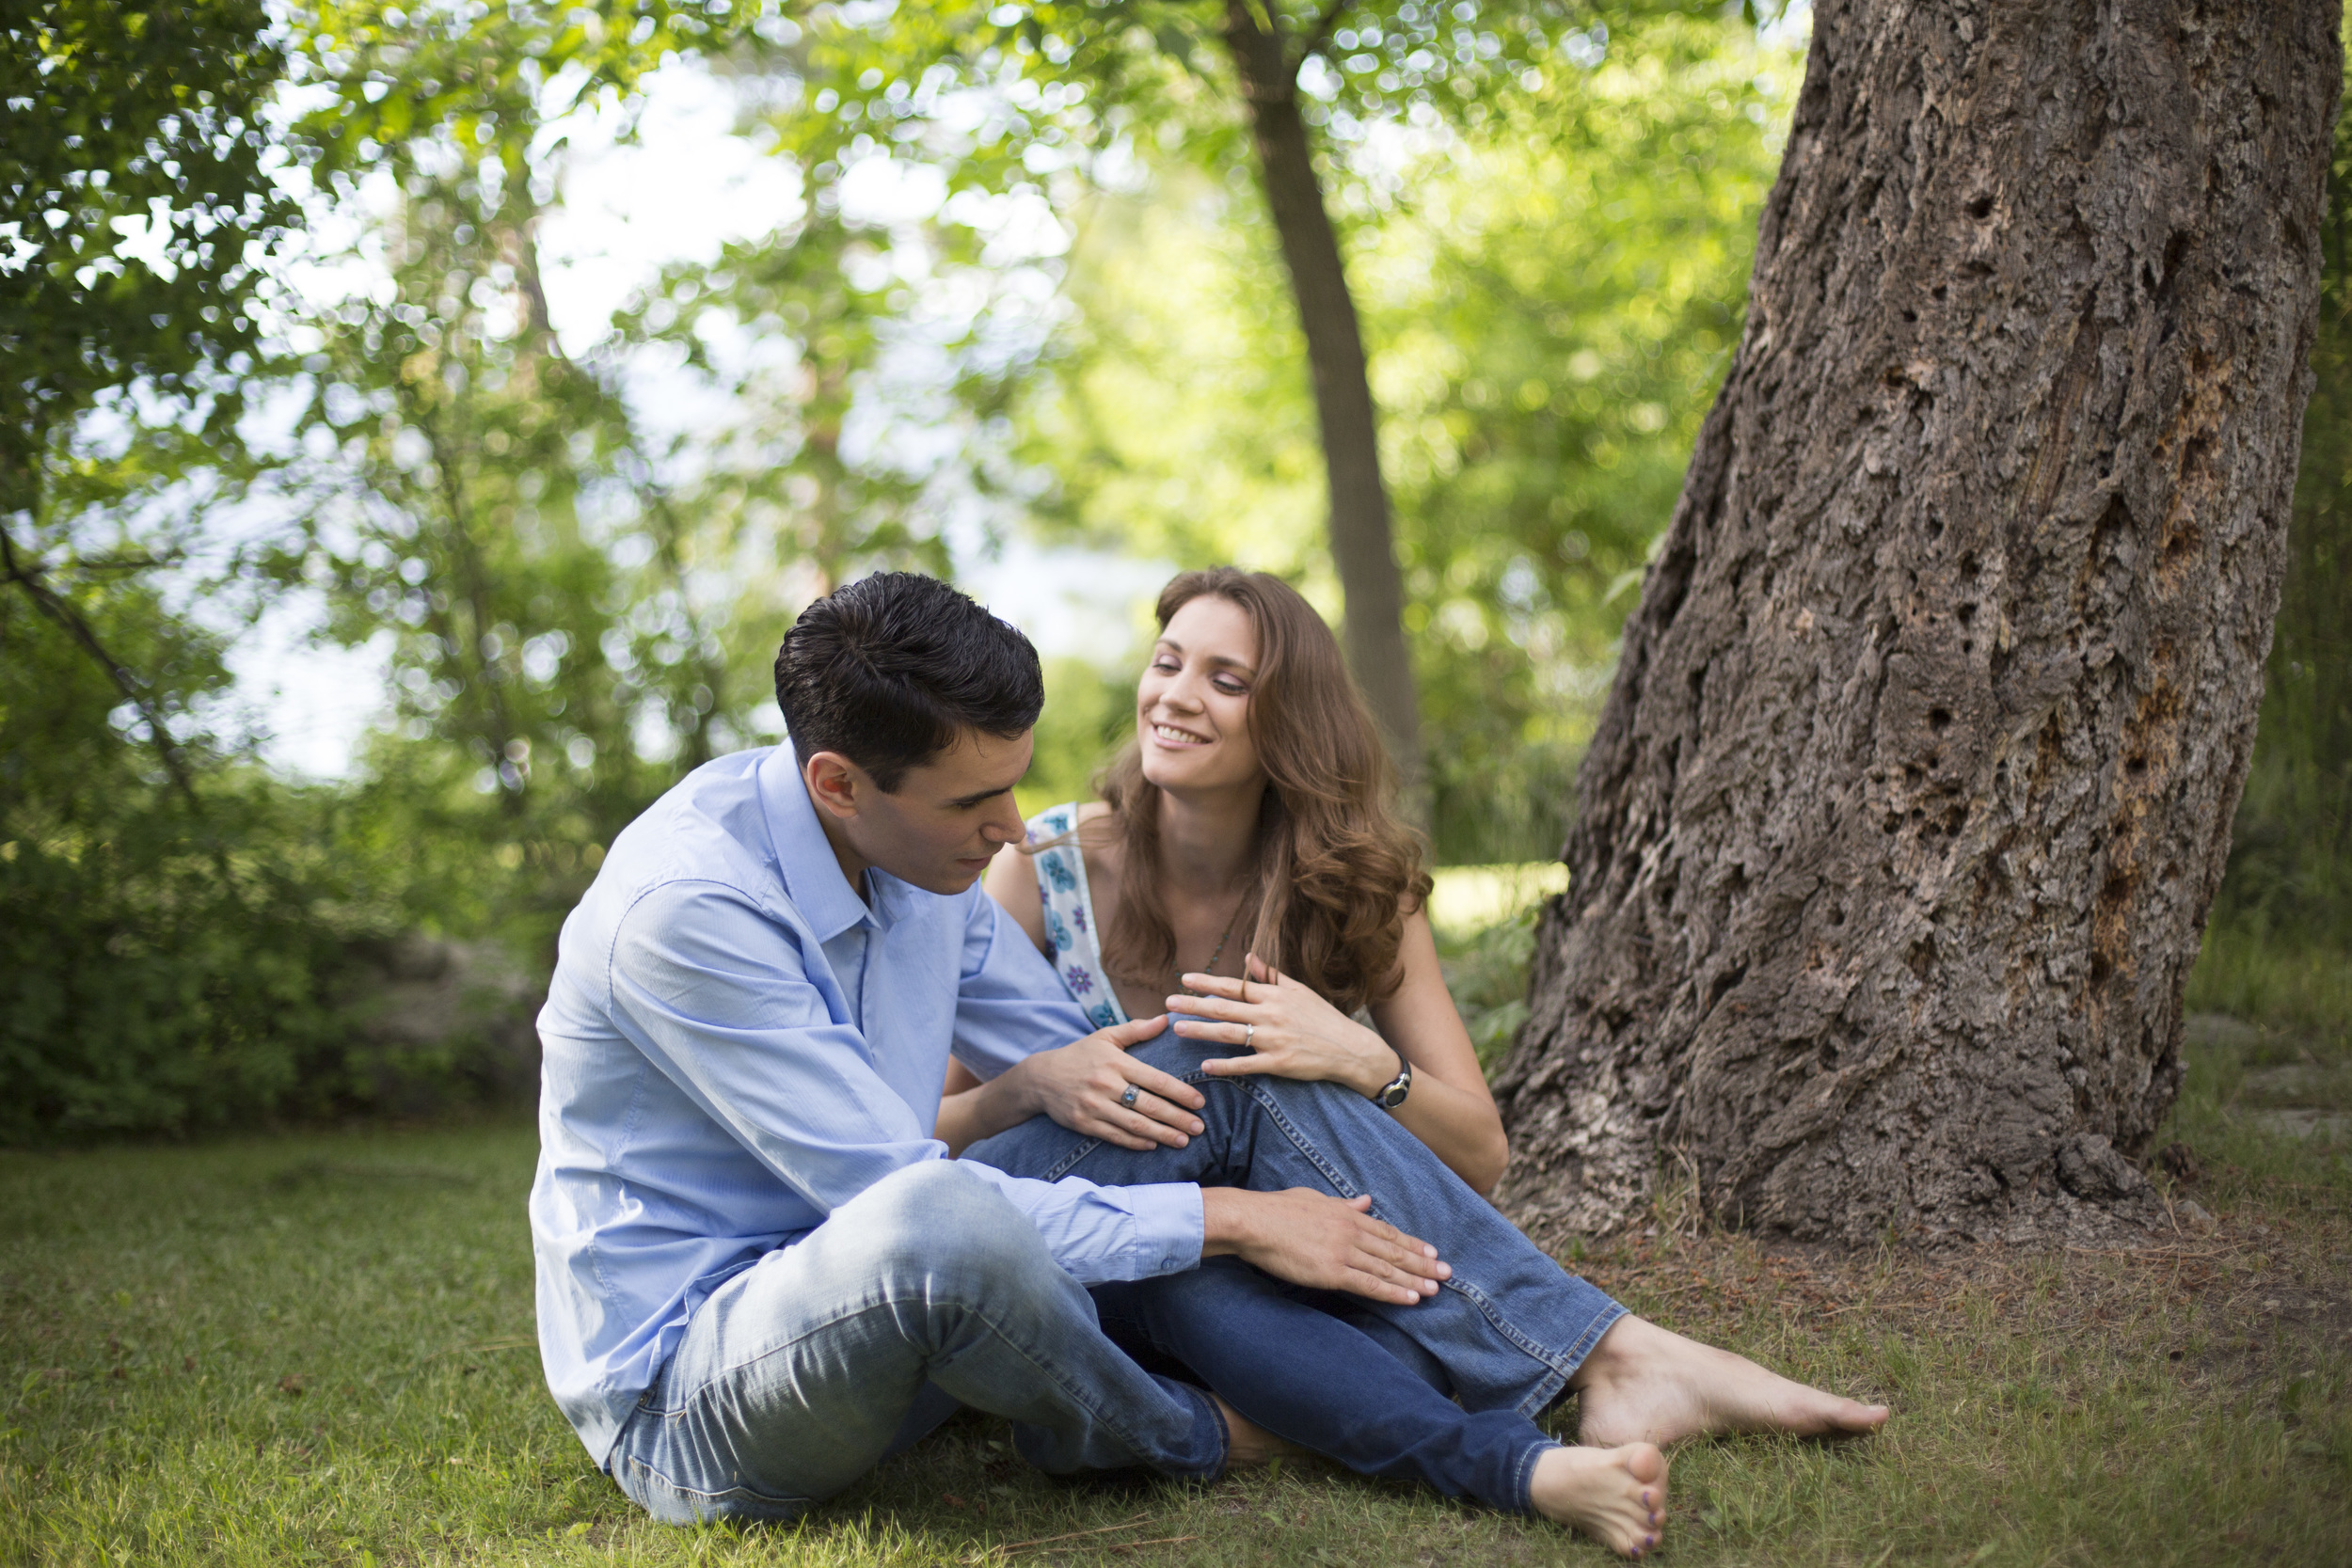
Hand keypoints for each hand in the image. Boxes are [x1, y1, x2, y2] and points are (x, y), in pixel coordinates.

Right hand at [1005, 1014, 1204, 1150]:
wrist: (1040, 1078)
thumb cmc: (1080, 1055)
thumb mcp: (1105, 1037)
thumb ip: (1136, 1029)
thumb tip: (1165, 1019)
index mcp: (1116, 1062)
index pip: (1155, 1079)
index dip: (1180, 1092)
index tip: (1199, 1103)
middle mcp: (1106, 1084)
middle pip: (1149, 1104)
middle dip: (1177, 1118)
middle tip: (1199, 1128)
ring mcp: (1094, 1106)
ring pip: (1134, 1123)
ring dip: (1161, 1134)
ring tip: (1182, 1140)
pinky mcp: (1084, 1123)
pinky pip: (1114, 1136)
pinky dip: (1135, 1142)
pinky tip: (1153, 1145)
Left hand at [1171, 954, 1401, 1098]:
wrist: (1350, 1049)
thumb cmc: (1323, 1018)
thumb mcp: (1299, 991)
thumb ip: (1271, 975)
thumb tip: (1249, 956)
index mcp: (1274, 995)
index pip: (1234, 986)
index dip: (1208, 982)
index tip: (1184, 979)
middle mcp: (1271, 1014)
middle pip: (1225, 1008)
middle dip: (1194, 1005)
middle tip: (1169, 1003)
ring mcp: (1275, 1039)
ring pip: (1231, 1033)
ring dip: (1201, 1031)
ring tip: (1178, 1029)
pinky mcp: (1280, 1063)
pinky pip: (1247, 1065)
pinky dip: (1226, 1065)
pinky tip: (1206, 1065)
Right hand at [1201, 1188, 1450, 1304]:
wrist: (1254, 1222)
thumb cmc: (1278, 1209)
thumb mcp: (1315, 1199)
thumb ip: (1343, 1204)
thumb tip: (1364, 1200)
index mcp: (1347, 1215)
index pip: (1387, 1232)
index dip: (1412, 1244)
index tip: (1432, 1252)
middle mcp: (1352, 1232)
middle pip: (1394, 1251)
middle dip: (1423, 1263)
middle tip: (1447, 1273)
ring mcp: (1344, 1252)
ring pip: (1387, 1268)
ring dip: (1414, 1279)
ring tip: (1435, 1289)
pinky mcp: (1332, 1272)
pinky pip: (1369, 1284)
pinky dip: (1392, 1292)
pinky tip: (1410, 1298)